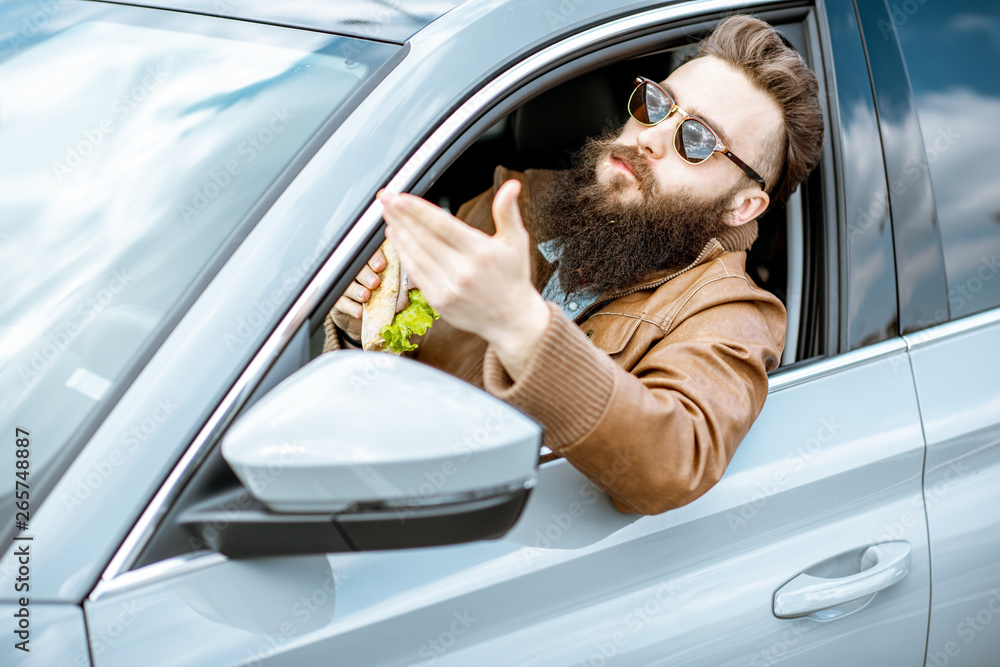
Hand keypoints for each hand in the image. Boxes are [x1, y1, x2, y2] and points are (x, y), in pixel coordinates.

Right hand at [329, 245, 409, 340]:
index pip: (368, 255)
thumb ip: (400, 282)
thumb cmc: (381, 301)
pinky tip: (359, 312)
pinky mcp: (336, 304)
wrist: (366, 323)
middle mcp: (354, 275)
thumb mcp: (392, 290)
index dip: (374, 257)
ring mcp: (343, 288)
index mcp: (368, 267)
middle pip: (355, 269)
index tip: (382, 265)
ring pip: (346, 285)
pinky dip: (350, 307)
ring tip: (365, 296)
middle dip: (366, 274)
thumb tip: (415, 281)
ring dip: (357, 290)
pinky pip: (340, 303)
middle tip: (375, 282)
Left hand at [381, 180, 549, 378]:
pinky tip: (396, 239)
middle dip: (401, 216)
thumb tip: (511, 185)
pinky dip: (403, 254)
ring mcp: (449, 288)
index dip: (418, 211)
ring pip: (416, 255)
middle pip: (424, 238)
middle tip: (386, 198)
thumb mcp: (517, 242)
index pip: (443, 225)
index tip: (400, 197)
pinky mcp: (439, 302)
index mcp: (481, 252)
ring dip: (398, 232)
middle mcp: (463, 271)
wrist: (511, 320)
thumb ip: (508, 212)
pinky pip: (415, 274)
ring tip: (388, 214)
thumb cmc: (513, 278)